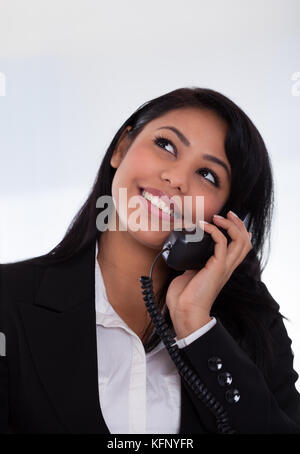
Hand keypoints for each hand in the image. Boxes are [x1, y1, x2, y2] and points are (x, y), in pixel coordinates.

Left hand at [166, 211, 252, 338]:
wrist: (185, 311)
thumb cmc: (184, 297)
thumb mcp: (190, 273)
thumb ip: (193, 263)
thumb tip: (188, 254)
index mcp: (222, 268)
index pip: (240, 247)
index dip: (239, 232)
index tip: (228, 220)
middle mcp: (227, 266)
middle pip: (245, 241)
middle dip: (238, 224)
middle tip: (228, 214)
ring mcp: (223, 266)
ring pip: (240, 240)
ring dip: (231, 225)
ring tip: (219, 217)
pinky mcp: (217, 266)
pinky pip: (221, 242)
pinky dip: (213, 230)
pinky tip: (204, 226)